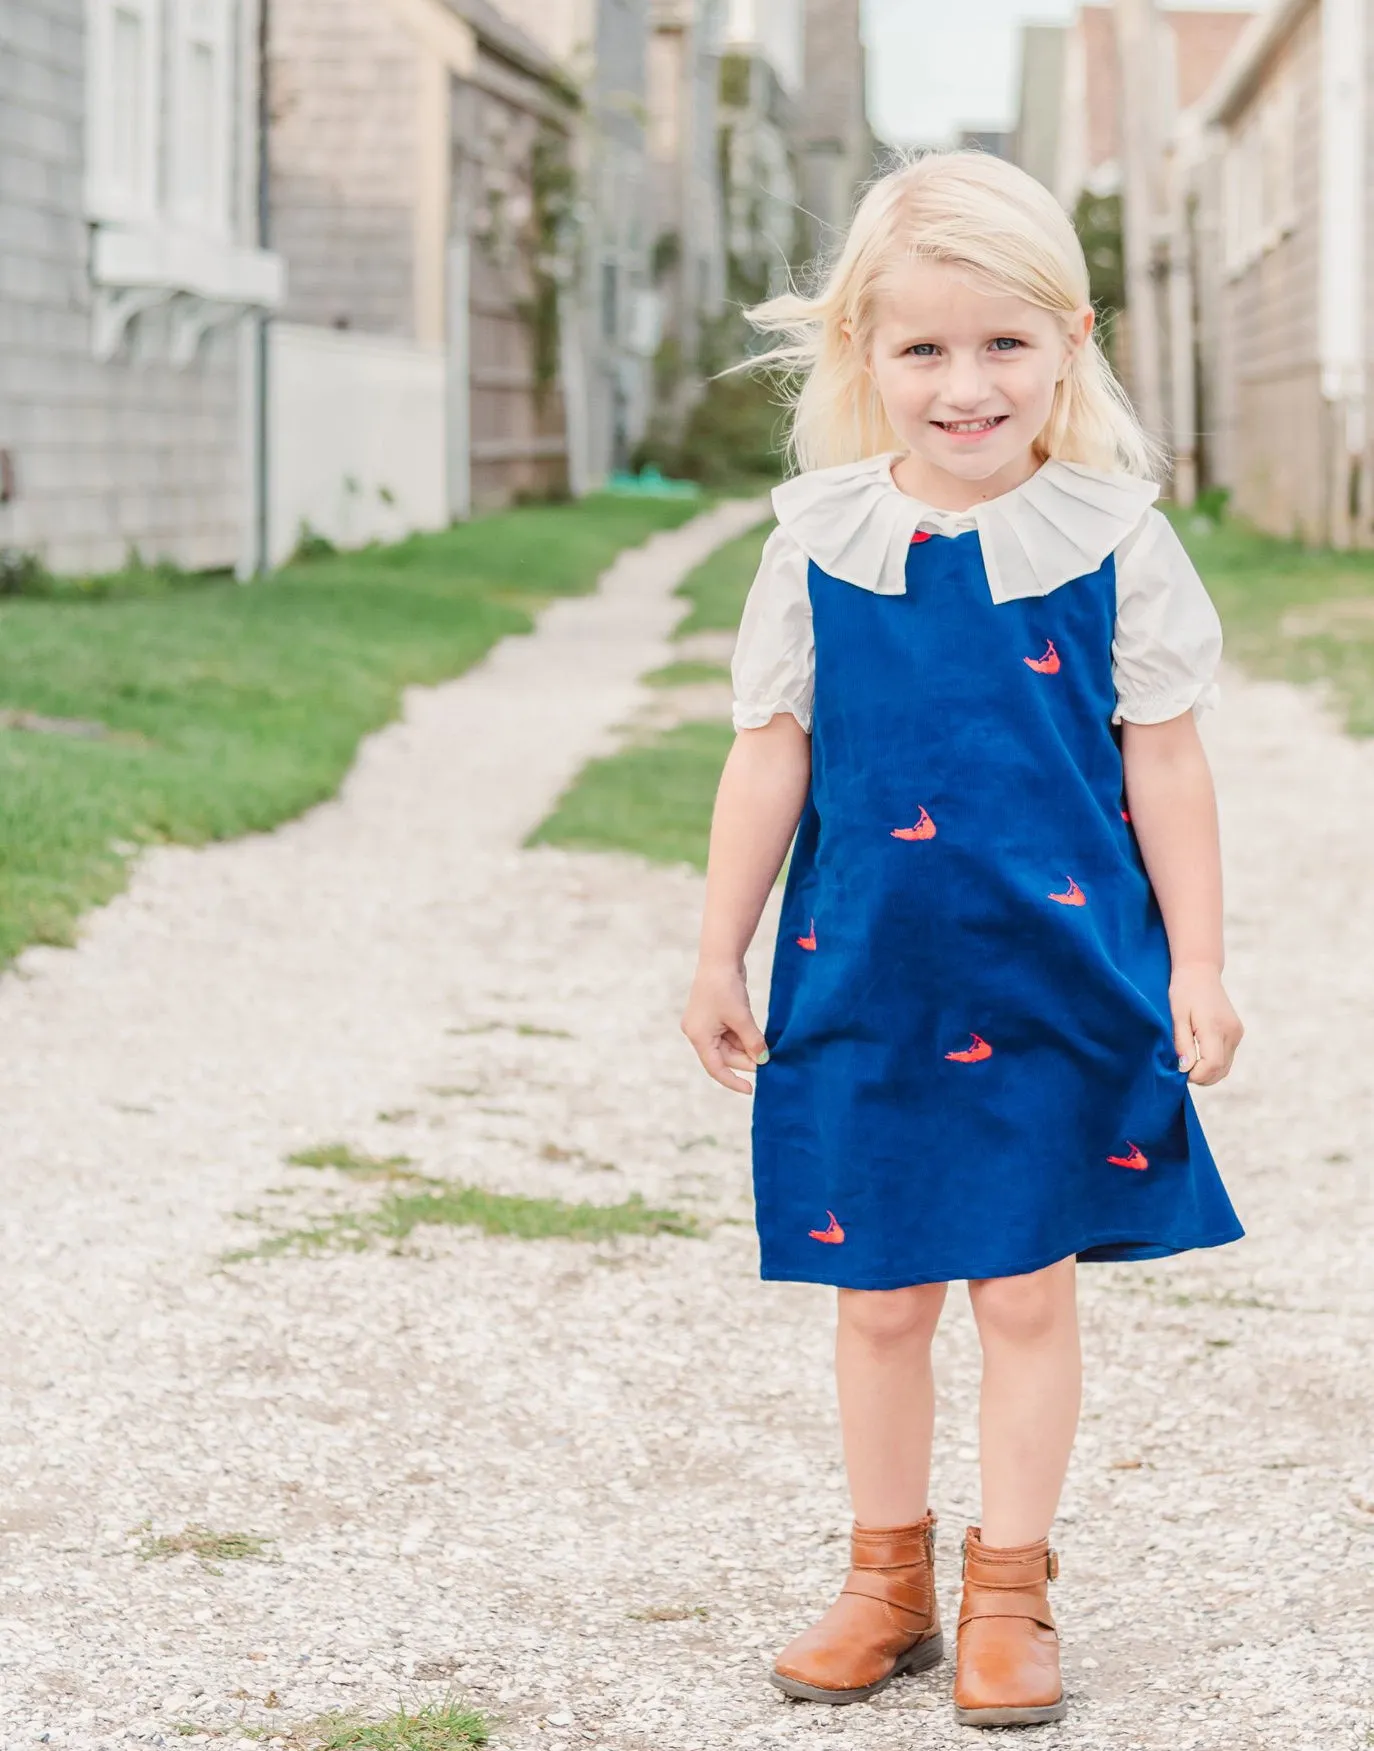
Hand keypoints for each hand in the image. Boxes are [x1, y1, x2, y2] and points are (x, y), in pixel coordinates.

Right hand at [681, 962, 769, 1094]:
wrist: (720, 958)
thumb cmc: (726, 987)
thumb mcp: (742, 1018)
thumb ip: (752, 1041)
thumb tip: (763, 1061)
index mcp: (698, 1036)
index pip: (716, 1068)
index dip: (733, 1081)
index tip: (751, 1090)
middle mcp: (698, 1032)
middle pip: (724, 1056)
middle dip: (746, 1059)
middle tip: (768, 1061)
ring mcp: (706, 1023)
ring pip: (729, 1045)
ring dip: (747, 1047)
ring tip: (766, 1047)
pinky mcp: (715, 1014)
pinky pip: (730, 1033)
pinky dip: (744, 1036)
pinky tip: (758, 1036)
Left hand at [1169, 961, 1243, 1085]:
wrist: (1200, 971)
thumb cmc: (1184, 991)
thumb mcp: (1177, 1016)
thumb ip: (1182, 1043)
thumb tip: (1186, 1068)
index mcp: (1214, 1027)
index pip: (1212, 1064)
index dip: (1197, 1075)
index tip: (1180, 1073)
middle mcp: (1231, 1032)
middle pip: (1221, 1069)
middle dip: (1202, 1077)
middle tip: (1182, 1073)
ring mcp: (1236, 1032)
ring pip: (1226, 1066)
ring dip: (1209, 1073)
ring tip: (1189, 1066)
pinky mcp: (1237, 1032)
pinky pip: (1228, 1057)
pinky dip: (1215, 1064)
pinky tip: (1199, 1059)